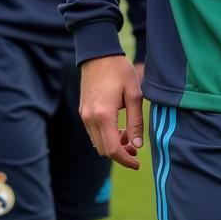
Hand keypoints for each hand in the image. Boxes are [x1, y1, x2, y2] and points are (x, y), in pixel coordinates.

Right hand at [79, 55, 143, 169]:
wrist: (98, 55)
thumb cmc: (119, 71)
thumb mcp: (134, 94)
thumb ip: (135, 121)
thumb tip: (137, 145)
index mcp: (103, 115)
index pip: (112, 149)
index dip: (125, 160)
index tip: (137, 164)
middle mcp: (90, 118)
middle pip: (103, 150)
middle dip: (120, 154)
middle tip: (136, 150)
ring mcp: (84, 115)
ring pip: (97, 143)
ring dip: (112, 145)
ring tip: (129, 137)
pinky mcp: (83, 111)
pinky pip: (93, 133)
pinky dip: (105, 136)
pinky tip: (118, 128)